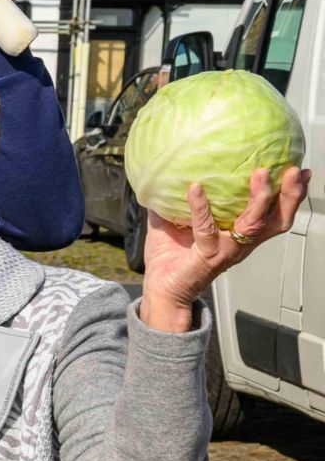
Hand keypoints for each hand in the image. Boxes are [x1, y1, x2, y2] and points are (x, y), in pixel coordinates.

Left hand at [140, 166, 308, 330]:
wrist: (159, 290)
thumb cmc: (170, 257)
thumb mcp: (175, 221)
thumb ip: (175, 198)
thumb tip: (167, 170)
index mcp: (241, 235)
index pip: (275, 214)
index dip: (291, 195)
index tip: (301, 171)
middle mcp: (241, 244)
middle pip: (277, 220)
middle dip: (290, 195)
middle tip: (294, 171)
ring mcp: (226, 250)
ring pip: (253, 225)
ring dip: (260, 199)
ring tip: (261, 174)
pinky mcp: (207, 256)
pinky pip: (207, 228)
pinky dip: (201, 206)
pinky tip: (195, 188)